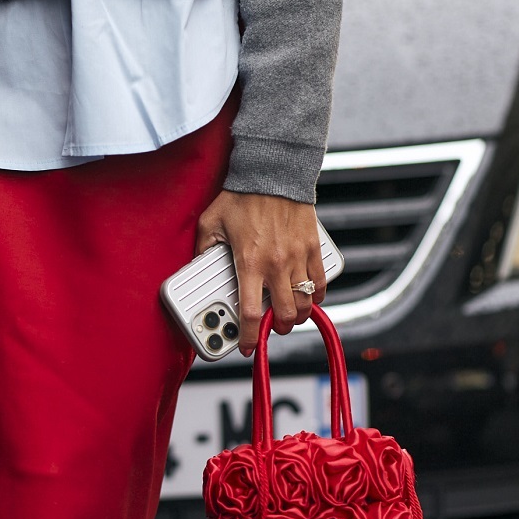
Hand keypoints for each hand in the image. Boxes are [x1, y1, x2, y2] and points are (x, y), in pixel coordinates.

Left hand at [194, 192, 324, 357]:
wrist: (273, 173)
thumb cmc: (241, 195)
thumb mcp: (211, 222)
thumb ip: (203, 248)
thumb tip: (198, 265)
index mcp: (249, 263)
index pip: (250, 313)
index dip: (248, 337)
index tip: (246, 346)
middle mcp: (276, 265)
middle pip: (284, 314)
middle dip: (278, 329)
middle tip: (272, 328)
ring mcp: (298, 257)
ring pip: (305, 302)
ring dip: (298, 315)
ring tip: (290, 316)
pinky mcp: (313, 248)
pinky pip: (320, 281)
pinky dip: (317, 295)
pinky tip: (310, 297)